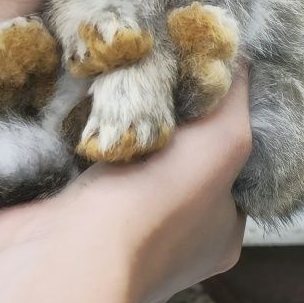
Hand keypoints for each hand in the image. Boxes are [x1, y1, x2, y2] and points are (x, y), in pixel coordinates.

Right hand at [0, 72, 250, 302]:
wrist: (69, 252)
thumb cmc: (160, 202)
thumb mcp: (225, 140)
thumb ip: (236, 94)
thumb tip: (235, 50)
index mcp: (218, 232)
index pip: (229, 162)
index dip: (217, 115)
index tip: (196, 70)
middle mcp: (171, 239)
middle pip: (173, 157)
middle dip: (160, 115)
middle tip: (148, 66)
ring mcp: (114, 233)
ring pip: (123, 159)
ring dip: (115, 122)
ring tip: (110, 75)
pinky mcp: (67, 218)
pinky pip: (77, 165)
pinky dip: (75, 136)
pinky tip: (73, 100)